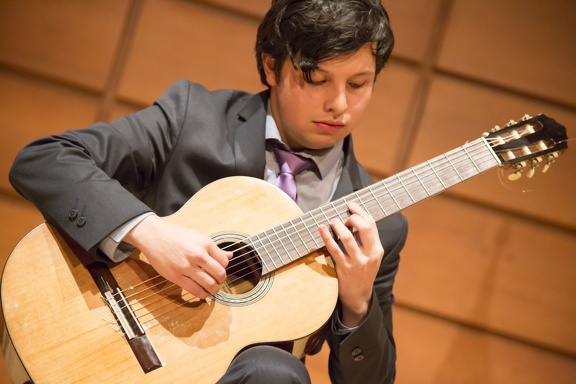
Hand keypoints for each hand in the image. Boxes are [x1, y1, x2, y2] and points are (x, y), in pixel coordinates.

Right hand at [124, 215, 232, 298]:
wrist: (154, 236)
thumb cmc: (176, 236)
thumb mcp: (198, 237)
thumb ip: (214, 249)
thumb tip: (230, 255)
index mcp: (205, 243)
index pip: (224, 261)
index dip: (224, 267)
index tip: (220, 269)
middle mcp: (198, 255)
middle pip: (220, 274)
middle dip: (221, 280)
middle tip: (219, 281)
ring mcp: (187, 267)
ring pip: (209, 284)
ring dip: (214, 289)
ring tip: (213, 289)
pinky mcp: (176, 276)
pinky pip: (194, 290)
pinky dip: (202, 294)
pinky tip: (203, 293)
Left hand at [319, 202, 383, 326]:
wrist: (359, 296)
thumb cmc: (362, 273)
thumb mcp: (371, 257)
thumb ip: (366, 241)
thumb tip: (353, 221)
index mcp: (377, 250)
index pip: (372, 225)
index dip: (361, 213)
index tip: (351, 206)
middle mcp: (370, 255)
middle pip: (365, 228)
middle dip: (353, 217)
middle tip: (343, 216)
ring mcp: (357, 262)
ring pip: (348, 238)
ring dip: (338, 225)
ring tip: (333, 221)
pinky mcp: (344, 268)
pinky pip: (334, 249)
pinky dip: (326, 237)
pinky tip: (321, 229)